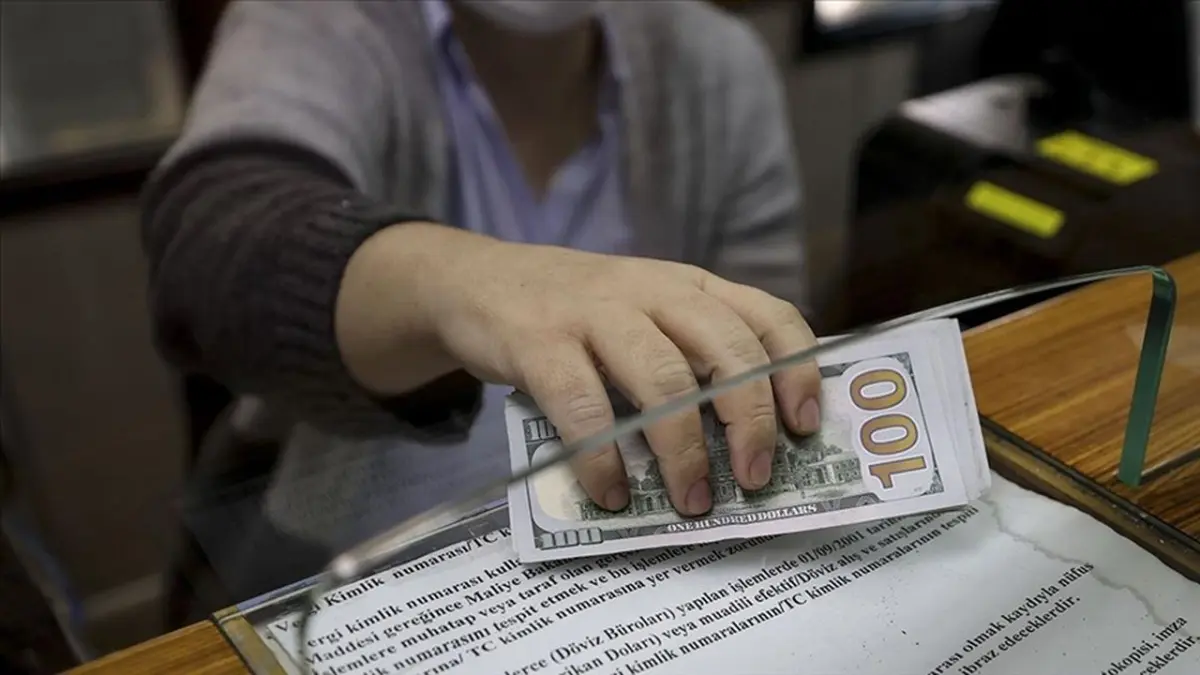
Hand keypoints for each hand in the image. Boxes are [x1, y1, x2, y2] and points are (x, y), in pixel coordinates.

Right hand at [339, 224, 821, 515]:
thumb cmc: (575, 312)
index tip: (804, 427)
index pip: (767, 314)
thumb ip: (688, 350)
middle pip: (725, 349)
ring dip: (684, 448)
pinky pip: (581, 404)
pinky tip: (611, 493)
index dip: (796, 370)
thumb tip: (752, 433)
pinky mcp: (539, 340)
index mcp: (688, 285)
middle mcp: (651, 290)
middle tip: (755, 479)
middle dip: (749, 419)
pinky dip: (602, 457)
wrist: (475, 281)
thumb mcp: (643, 311)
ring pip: (661, 378)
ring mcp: (593, 311)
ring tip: (694, 500)